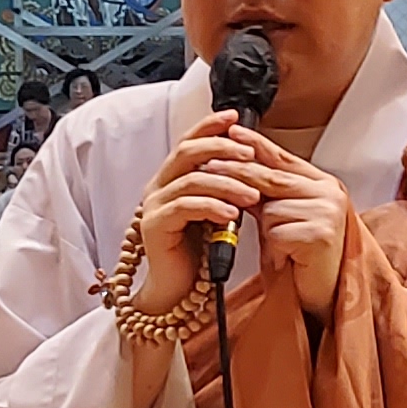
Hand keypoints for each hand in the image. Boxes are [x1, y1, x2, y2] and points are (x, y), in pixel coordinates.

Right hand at [121, 113, 275, 323]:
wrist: (177, 290)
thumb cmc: (198, 250)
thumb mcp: (215, 210)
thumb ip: (223, 186)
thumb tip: (251, 160)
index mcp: (172, 177)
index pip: (189, 140)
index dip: (210, 126)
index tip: (235, 117)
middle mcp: (159, 186)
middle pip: (187, 152)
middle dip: (221, 148)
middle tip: (250, 155)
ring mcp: (153, 205)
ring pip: (191, 180)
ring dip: (226, 184)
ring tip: (253, 195)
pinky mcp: (154, 226)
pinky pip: (185, 207)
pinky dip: (212, 207)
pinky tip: (232, 215)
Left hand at [197, 124, 355, 317]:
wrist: (323, 298)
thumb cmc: (301, 260)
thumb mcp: (283, 219)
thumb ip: (267, 193)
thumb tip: (233, 167)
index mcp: (324, 185)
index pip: (284, 158)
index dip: (256, 145)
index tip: (232, 132)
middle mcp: (330, 194)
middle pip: (271, 178)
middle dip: (236, 175)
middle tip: (208, 169)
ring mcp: (328, 213)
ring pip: (270, 209)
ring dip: (267, 232)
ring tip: (284, 249)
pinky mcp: (321, 235)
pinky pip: (277, 233)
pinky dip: (275, 249)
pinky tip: (288, 260)